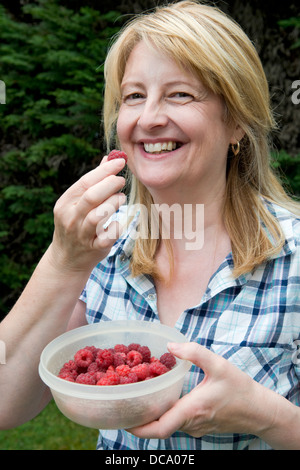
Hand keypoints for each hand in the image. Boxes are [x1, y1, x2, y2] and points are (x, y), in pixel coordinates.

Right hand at [49, 156, 125, 272]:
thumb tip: (108, 158)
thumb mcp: (77, 203)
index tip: (120, 161)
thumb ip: (93, 182)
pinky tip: (119, 221)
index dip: (104, 170)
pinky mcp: (93, 248)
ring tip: (121, 199)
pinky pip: (108, 236)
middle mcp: (71, 218)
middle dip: (110, 185)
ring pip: (98, 216)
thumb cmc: (77, 224)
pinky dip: (116, 227)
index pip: (85, 182)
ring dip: (113, 204)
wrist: (67, 259)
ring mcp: (81, 234)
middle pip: (91, 196)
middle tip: (121, 180)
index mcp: (65, 203)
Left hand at [128, 342, 275, 439]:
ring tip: (140, 396)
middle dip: (140, 418)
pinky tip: (162, 398)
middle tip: (126, 401)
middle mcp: (191, 423)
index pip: (159, 428)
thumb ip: (194, 352)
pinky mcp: (200, 427)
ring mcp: (196, 428)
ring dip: (153, 415)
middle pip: (159, 427)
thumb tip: (170, 345)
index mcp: (192, 410)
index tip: (124, 418)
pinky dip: (166, 414)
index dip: (138, 427)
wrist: (260, 410)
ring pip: (168, 425)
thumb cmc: (240, 388)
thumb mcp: (219, 364)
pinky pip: (178, 423)